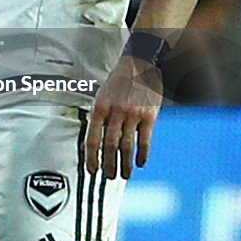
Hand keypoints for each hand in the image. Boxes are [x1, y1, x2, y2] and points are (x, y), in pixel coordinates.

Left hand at [85, 57, 162, 179]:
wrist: (139, 64)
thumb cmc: (118, 82)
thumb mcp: (101, 96)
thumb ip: (98, 117)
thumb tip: (94, 143)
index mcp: (99, 108)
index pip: (92, 140)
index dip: (92, 159)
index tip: (93, 171)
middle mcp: (115, 113)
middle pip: (110, 147)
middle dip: (109, 165)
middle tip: (109, 176)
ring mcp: (133, 114)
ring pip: (127, 147)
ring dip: (124, 165)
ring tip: (124, 175)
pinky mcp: (149, 116)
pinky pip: (144, 141)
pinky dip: (142, 155)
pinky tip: (140, 163)